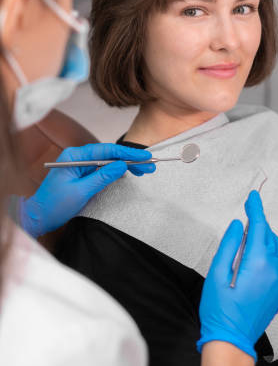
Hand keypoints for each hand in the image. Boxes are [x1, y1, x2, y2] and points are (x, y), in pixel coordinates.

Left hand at [19, 143, 153, 237]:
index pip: (106, 150)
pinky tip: (130, 172)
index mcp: (74, 156)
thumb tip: (121, 166)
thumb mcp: (81, 192)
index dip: (127, 152)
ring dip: (127, 165)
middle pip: (109, 154)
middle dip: (131, 158)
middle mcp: (78, 157)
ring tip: (145, 170)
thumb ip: (102, 177)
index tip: (143, 155)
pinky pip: (104, 169)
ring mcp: (81, 165)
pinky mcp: (83, 174)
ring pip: (109, 161)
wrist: (37, 217)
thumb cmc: (54, 206)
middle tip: (150, 164)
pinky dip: (117, 171)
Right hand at [197, 191, 277, 359]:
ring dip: (266, 236)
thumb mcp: (217, 273)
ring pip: (277, 247)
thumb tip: (237, 226)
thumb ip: (229, 245)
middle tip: (245, 215)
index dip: (256, 209)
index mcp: (258, 262)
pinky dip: (272, 251)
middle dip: (258, 223)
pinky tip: (259, 254)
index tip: (253, 196)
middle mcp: (275, 269)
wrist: (232, 339)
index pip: (259, 227)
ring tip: (250, 235)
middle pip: (269, 235)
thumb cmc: (220, 308)